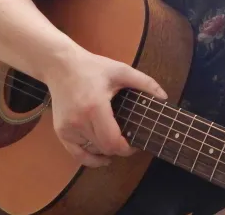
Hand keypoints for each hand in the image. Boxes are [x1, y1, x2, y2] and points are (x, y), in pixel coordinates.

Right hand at [44, 48, 167, 166]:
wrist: (61, 66)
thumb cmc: (93, 67)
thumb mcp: (121, 70)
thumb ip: (145, 82)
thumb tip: (164, 97)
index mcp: (95, 107)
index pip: (112, 142)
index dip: (127, 149)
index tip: (138, 143)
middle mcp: (78, 121)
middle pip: (104, 148)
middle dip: (120, 149)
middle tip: (132, 140)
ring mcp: (67, 129)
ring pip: (92, 151)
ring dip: (107, 151)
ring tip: (118, 141)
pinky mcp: (60, 132)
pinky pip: (76, 154)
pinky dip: (91, 158)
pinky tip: (103, 157)